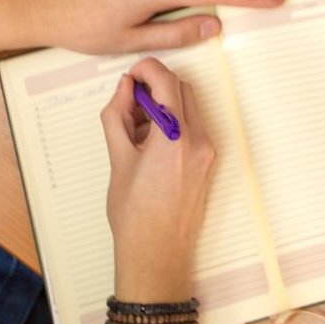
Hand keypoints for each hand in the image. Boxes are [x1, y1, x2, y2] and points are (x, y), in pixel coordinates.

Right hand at [101, 60, 215, 301]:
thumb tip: (123, 88)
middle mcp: (198, 141)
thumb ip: (117, 117)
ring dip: (163, 106)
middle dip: (155, 87)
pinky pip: (192, 128)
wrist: (156, 254)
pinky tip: (148, 143)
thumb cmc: (134, 215)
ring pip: (188, 108)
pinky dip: (172, 123)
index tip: (131, 75)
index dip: (147, 69)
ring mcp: (207, 153)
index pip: (167, 82)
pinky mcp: (207, 163)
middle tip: (128, 101)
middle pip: (182, 90)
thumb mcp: (117, 160)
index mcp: (175, 138)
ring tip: (134, 129)